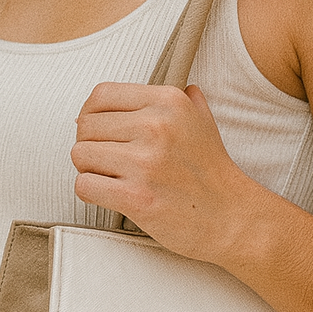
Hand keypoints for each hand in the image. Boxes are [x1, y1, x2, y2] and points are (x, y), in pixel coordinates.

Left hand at [72, 83, 259, 261]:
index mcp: (169, 101)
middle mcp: (156, 125)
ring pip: (80, 155)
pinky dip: (92, 193)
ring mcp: (145, 161)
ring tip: (113, 179)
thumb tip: (143, 92)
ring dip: (90, 170)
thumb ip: (178, 99)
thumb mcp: (202, 121)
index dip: (90, 115)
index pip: (100, 95)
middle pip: (85, 125)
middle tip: (110, 162)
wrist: (232, 218)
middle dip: (91, 145)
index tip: (99, 132)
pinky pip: (84, 185)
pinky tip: (112, 196)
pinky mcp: (135, 196)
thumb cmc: (213, 172)